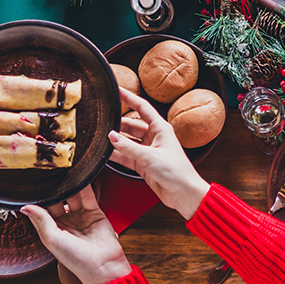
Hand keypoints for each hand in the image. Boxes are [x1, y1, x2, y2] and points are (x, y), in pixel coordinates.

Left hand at [22, 186, 130, 283]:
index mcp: (52, 230)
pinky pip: (88, 195)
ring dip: (69, 185)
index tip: (35, 187)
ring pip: (73, 195)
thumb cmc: (77, 260)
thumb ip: (41, 221)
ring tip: (65, 174)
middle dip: (55, 190)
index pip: (43, 209)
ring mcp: (80, 216)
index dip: (39, 199)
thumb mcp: (52, 240)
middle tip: (51, 177)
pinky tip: (80, 178)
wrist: (102, 264)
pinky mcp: (94, 212)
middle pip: (58, 200)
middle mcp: (66, 222)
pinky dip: (85, 186)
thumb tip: (26, 208)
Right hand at [107, 89, 209, 220]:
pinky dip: (117, 155)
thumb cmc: (176, 172)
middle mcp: (154, 137)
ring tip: (101, 138)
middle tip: (102, 122)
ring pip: (127, 141)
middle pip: (132, 125)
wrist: (183, 193)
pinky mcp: (143, 164)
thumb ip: (128, 147)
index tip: (117, 90)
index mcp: (161, 128)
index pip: (142, 107)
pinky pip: (126, 155)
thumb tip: (111, 136)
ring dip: (116, 141)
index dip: (129, 97)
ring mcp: (148, 150)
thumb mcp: (149, 157)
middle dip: (117, 124)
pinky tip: (106, 153)